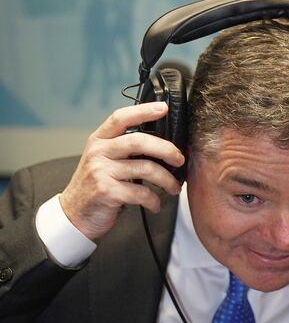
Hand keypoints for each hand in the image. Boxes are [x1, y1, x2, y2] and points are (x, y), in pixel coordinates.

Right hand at [60, 102, 184, 240]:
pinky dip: (154, 200)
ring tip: (174, 188)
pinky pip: (141, 193)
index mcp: (99, 140)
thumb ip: (125, 149)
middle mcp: (98, 152)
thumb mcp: (105, 160)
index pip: (120, 118)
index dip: (143, 111)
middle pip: (139, 141)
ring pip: (145, 168)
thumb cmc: (97, 185)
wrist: (75, 214)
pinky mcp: (106, 191)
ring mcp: (101, 171)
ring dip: (166, 180)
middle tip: (180, 160)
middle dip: (166, 150)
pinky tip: (156, 204)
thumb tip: (163, 144)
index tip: (163, 108)